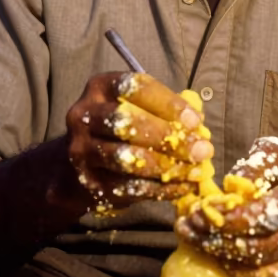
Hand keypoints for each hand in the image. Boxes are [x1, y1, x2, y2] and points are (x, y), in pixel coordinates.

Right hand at [64, 72, 213, 209]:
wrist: (77, 165)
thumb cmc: (119, 128)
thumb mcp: (136, 108)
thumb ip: (164, 110)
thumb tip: (198, 124)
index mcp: (100, 87)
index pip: (134, 87)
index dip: (168, 103)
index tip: (195, 121)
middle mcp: (84, 115)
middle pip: (125, 123)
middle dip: (167, 137)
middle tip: (200, 150)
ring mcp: (81, 151)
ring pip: (125, 158)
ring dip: (166, 166)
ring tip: (194, 171)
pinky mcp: (87, 182)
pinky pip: (127, 187)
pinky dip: (159, 189)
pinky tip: (182, 187)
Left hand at [175, 136, 277, 276]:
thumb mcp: (276, 150)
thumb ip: (251, 167)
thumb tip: (225, 191)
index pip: (266, 214)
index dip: (229, 219)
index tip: (199, 213)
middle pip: (261, 245)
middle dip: (218, 240)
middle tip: (187, 229)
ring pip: (261, 267)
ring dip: (222, 257)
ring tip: (195, 240)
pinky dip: (239, 271)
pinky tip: (218, 254)